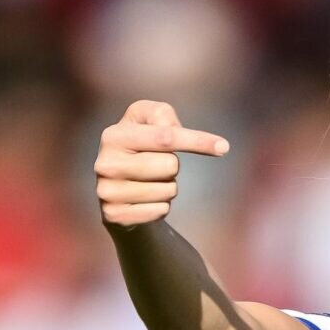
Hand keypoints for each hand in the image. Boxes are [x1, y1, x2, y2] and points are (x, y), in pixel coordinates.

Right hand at [95, 99, 229, 229]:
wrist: (118, 186)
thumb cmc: (142, 147)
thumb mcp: (148, 121)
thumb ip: (162, 114)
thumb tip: (177, 131)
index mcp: (114, 135)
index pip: (165, 137)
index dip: (197, 140)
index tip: (224, 146)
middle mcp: (105, 163)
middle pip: (170, 165)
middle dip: (173, 166)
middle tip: (156, 165)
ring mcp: (107, 191)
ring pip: (168, 190)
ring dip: (168, 187)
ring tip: (149, 182)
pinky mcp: (114, 215)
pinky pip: (161, 210)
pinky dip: (161, 205)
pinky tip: (144, 200)